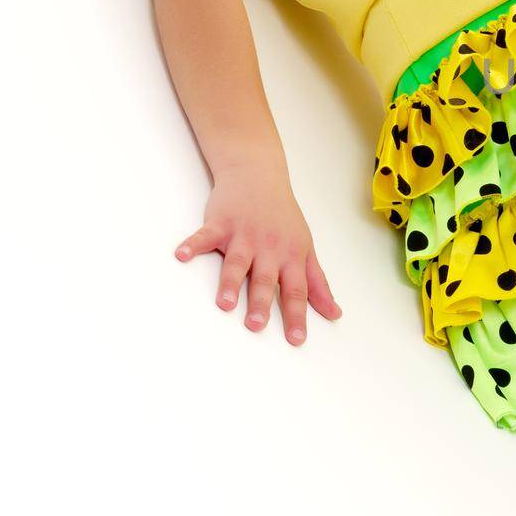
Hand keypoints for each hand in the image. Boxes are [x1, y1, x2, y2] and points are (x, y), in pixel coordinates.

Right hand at [174, 160, 341, 344]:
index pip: (296, 290)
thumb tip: (334, 313)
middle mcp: (268, 247)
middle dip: (261, 302)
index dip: (297, 315)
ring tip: (225, 304)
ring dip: (230, 282)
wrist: (259, 175)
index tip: (297, 340)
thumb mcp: (306, 248)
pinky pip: (205, 236)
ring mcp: (243, 234)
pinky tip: (182, 256)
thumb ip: (317, 283)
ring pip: (237, 261)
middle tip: (256, 325)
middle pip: (265, 278)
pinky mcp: (220, 223)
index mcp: (291, 255)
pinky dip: (193, 245)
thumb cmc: (283, 218)